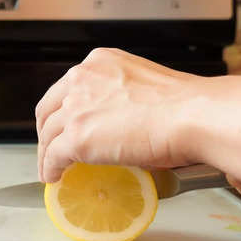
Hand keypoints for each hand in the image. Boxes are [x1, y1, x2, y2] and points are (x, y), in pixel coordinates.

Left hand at [35, 48, 199, 182]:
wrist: (193, 115)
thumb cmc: (184, 105)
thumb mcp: (142, 86)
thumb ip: (120, 98)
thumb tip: (116, 124)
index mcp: (98, 63)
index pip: (65, 88)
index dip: (59, 111)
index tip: (61, 124)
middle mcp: (81, 80)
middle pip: (48, 110)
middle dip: (47, 132)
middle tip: (51, 148)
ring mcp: (75, 109)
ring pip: (47, 135)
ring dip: (46, 155)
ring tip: (52, 169)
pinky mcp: (75, 137)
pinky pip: (52, 157)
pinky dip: (50, 170)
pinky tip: (55, 178)